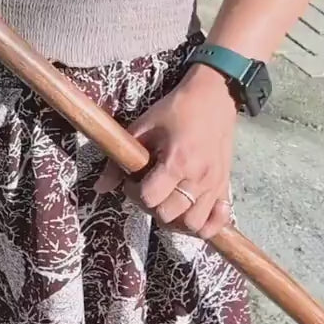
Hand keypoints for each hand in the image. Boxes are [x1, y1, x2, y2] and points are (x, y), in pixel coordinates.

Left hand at [95, 66, 238, 239]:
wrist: (214, 97)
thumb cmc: (175, 110)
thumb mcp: (142, 129)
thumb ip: (118, 161)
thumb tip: (98, 188)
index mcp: (177, 162)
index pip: (149, 198)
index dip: (134, 192)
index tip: (132, 180)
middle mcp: (198, 178)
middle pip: (168, 215)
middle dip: (151, 206)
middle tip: (148, 189)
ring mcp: (214, 185)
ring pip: (192, 225)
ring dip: (175, 219)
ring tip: (167, 201)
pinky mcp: (225, 186)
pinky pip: (217, 222)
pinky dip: (204, 225)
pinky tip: (190, 212)